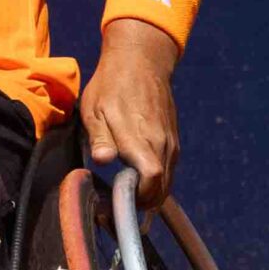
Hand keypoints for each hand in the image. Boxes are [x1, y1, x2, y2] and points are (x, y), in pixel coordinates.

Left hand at [81, 18, 181, 204]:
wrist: (141, 61)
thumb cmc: (111, 85)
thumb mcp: (95, 109)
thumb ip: (101, 137)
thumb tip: (102, 160)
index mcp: (141, 138)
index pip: (151, 182)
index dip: (136, 201)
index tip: (114, 205)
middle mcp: (162, 144)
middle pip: (160, 191)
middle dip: (140, 206)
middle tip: (114, 208)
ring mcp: (170, 143)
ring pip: (166, 184)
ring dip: (148, 197)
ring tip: (123, 196)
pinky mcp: (173, 140)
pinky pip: (168, 171)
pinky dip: (155, 183)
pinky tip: (135, 180)